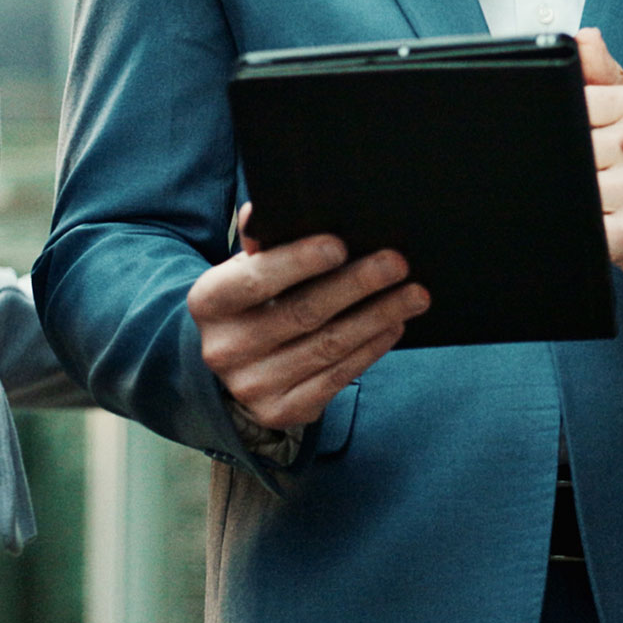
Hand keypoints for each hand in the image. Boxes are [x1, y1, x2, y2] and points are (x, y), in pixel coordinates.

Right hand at [187, 207, 428, 430]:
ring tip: (413, 294)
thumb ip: (261, 244)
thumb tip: (264, 211)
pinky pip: (336, 377)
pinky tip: (393, 326)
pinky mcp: (282, 411)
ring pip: (327, 346)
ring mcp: (252, 385)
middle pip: (302, 313)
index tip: (340, 245)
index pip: (255, 279)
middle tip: (398, 264)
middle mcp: (224, 348)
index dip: (298, 262)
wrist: (236, 364)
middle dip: (356, 285)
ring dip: (377, 317)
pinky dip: (370, 349)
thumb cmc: (252, 302)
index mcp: (209, 302)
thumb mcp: (244, 271)